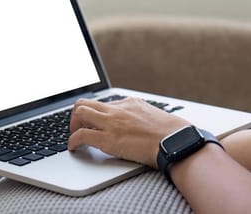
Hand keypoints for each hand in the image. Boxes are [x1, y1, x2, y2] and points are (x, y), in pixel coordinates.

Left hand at [68, 97, 190, 167]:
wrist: (177, 142)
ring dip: (72, 124)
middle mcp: (118, 109)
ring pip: (79, 112)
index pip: (104, 103)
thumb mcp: (157, 117)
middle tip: (79, 127)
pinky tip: (74, 148)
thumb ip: (144, 118)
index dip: (96, 114)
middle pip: (86, 102)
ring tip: (74, 135)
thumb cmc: (173, 134)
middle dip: (78, 114)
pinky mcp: (108, 139)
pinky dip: (72, 141)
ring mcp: (111, 122)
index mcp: (130, 103)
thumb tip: (144, 127)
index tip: (94, 122)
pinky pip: (81, 136)